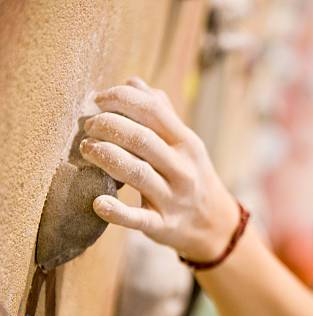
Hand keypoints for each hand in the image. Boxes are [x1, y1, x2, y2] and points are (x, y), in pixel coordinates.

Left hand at [81, 77, 237, 261]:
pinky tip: (98, 203)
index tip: (97, 99)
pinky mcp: (163, 225)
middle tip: (88, 126)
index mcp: (187, 143)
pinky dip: (116, 211)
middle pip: (142, 139)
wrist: (215, 225)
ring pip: (137, 173)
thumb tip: (133, 82)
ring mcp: (173, 198)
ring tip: (87, 149)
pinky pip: (138, 218)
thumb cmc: (192, 176)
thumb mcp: (186, 144)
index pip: (153, 109)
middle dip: (108, 126)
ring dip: (105, 156)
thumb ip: (161, 114)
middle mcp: (183, 169)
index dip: (120, 98)